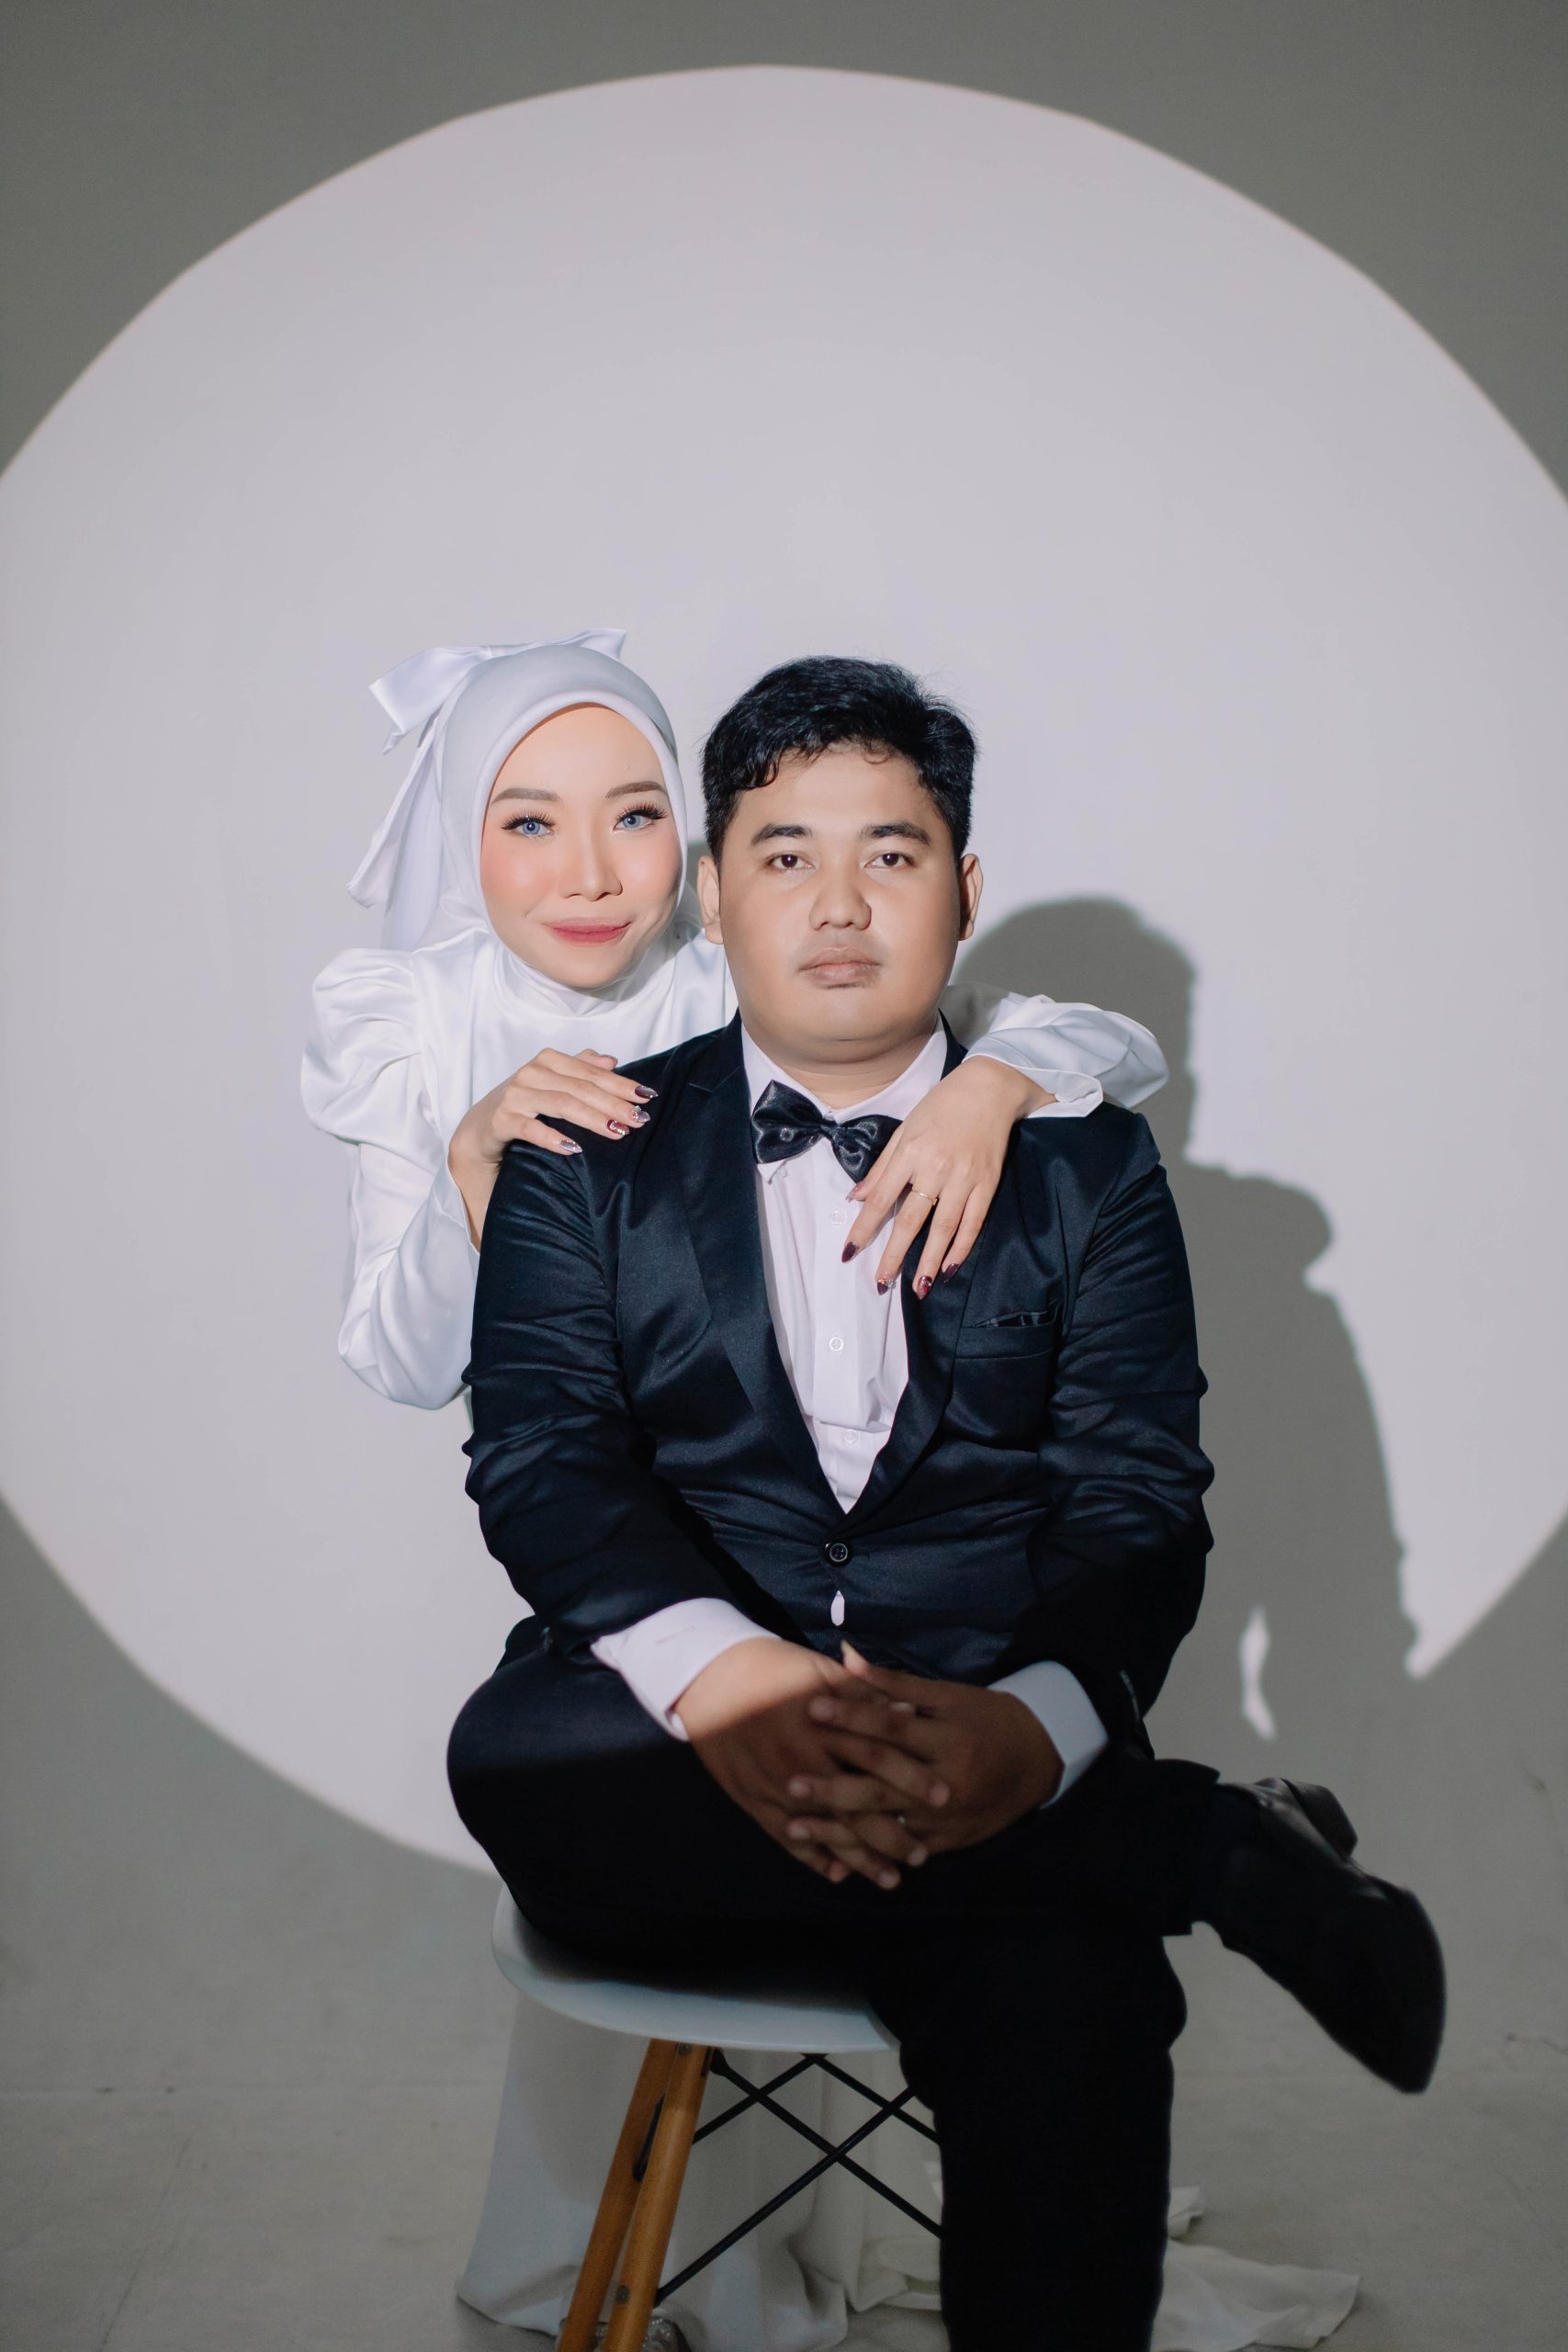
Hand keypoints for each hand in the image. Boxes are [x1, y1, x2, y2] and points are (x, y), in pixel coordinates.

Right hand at [446, 1049, 654, 1241]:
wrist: (480, 1130)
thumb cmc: (523, 1105)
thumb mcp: (553, 1084)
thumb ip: (580, 1069)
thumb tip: (611, 1059)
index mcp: (548, 1061)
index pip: (592, 1072)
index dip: (621, 1084)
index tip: (648, 1097)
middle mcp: (532, 1073)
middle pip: (581, 1088)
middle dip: (613, 1103)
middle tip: (639, 1120)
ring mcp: (516, 1095)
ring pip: (562, 1104)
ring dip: (593, 1118)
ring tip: (617, 1132)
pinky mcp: (502, 1119)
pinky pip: (531, 1128)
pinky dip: (553, 1138)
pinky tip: (575, 1149)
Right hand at [675, 1640, 945, 1888]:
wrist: (712, 1679)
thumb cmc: (775, 1669)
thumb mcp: (821, 1674)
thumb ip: (863, 1696)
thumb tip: (908, 1714)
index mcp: (822, 1727)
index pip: (876, 1759)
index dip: (911, 1780)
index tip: (944, 1800)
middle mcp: (801, 1762)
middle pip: (854, 1807)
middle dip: (890, 1835)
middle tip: (923, 1855)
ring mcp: (774, 1787)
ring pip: (824, 1832)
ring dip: (858, 1858)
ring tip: (890, 1878)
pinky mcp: (752, 1800)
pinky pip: (786, 1838)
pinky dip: (813, 1857)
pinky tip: (838, 1874)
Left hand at [785, 1645, 1061, 1855]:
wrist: (1037, 1760)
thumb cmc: (986, 1718)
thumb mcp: (949, 1696)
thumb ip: (897, 1682)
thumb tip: (846, 1657)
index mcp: (948, 1739)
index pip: (892, 1728)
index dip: (851, 1718)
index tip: (812, 1711)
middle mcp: (947, 1782)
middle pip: (883, 1783)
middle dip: (833, 1785)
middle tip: (790, 1782)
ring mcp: (946, 1818)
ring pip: (886, 1826)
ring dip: (839, 1830)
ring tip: (795, 1827)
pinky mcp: (948, 1842)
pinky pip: (902, 1850)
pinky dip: (867, 1855)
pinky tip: (832, 1859)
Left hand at [844, 1056, 1051, 1293]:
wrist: (989, 1088)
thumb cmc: (941, 1106)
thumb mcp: (905, 1128)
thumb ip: (882, 1166)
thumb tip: (855, 1197)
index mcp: (910, 1152)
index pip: (881, 1198)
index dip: (863, 1228)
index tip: (849, 1252)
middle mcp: (936, 1167)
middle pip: (911, 1219)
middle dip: (894, 1254)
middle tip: (881, 1283)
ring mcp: (965, 1177)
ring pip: (945, 1227)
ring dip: (930, 1259)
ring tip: (918, 1287)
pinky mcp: (988, 1183)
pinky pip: (974, 1222)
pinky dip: (962, 1247)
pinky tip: (949, 1267)